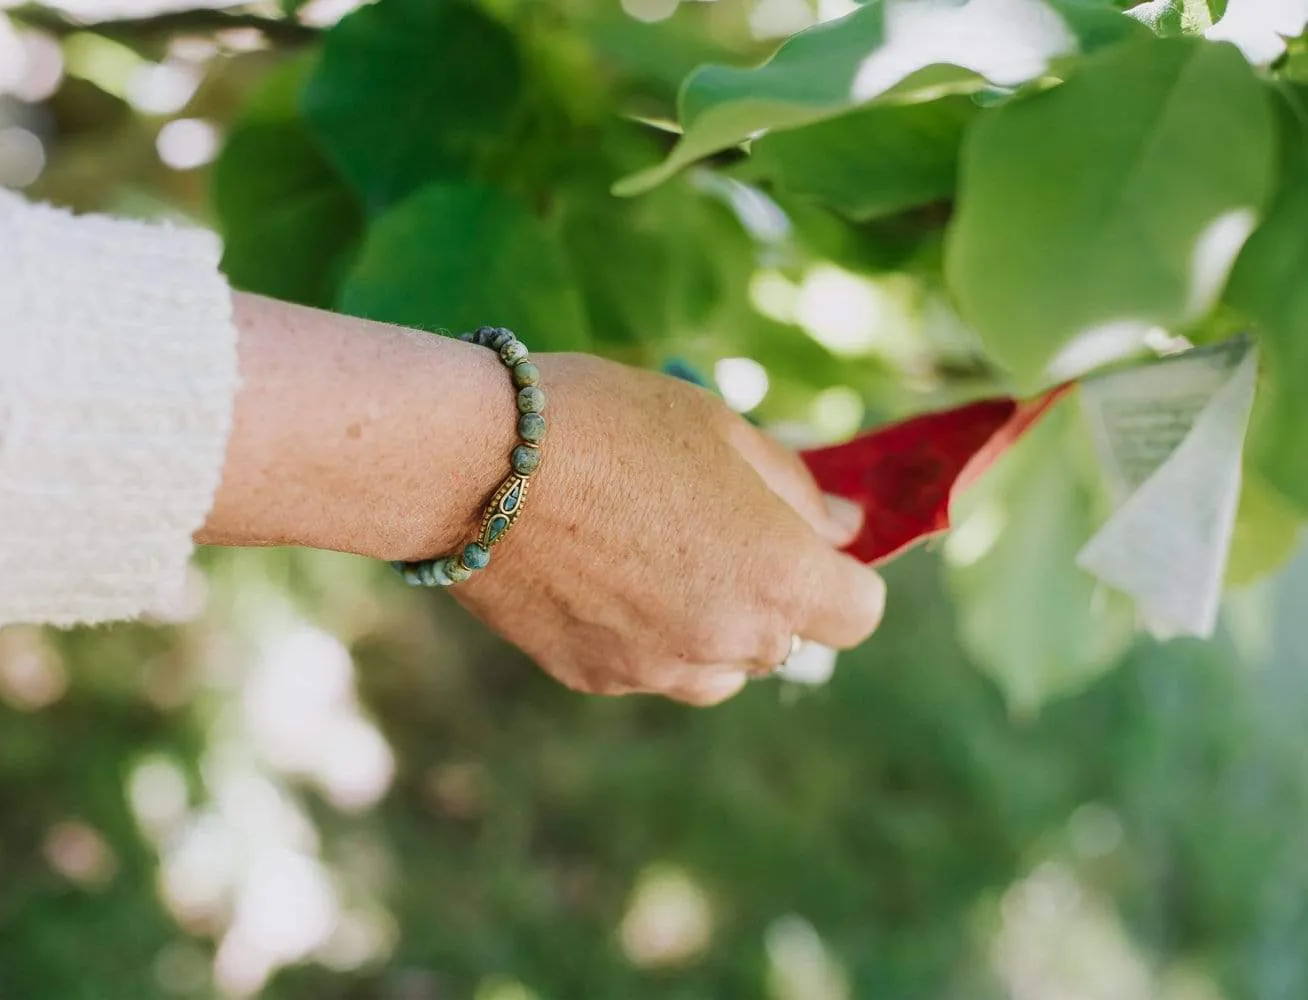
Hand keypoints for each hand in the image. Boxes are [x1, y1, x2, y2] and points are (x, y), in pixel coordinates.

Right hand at [453, 353, 885, 705]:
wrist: (474, 464)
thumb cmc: (607, 425)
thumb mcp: (719, 429)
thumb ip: (794, 488)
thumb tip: (844, 528)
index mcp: (778, 578)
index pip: (857, 614)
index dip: (839, 575)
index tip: (800, 539)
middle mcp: (727, 643)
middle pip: (783, 641)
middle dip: (765, 592)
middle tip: (704, 524)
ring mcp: (657, 669)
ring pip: (714, 667)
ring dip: (707, 624)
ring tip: (646, 552)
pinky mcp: (593, 678)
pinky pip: (646, 666)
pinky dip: (639, 631)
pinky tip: (594, 570)